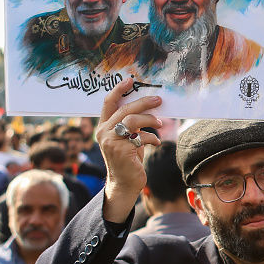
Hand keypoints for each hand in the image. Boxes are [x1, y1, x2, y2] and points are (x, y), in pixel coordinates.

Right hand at [95, 77, 162, 222]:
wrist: (124, 184)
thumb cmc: (128, 159)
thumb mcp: (127, 138)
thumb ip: (130, 124)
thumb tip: (149, 106)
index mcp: (103, 126)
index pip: (108, 102)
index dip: (119, 89)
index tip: (131, 80)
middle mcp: (104, 132)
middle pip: (125, 109)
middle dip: (144, 102)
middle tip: (159, 100)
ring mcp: (111, 141)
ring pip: (132, 120)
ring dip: (150, 120)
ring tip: (160, 123)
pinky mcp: (121, 150)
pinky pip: (140, 137)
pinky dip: (151, 138)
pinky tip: (156, 142)